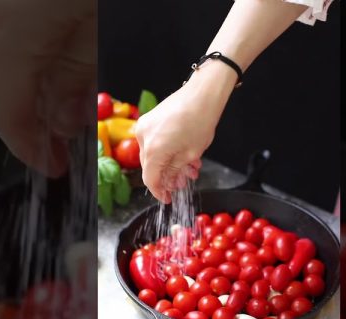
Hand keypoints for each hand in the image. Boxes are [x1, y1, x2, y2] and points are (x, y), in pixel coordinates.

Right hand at [0, 0, 95, 176]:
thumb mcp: (102, 23)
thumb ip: (79, 74)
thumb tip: (65, 122)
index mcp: (10, 26)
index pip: (3, 108)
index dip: (27, 146)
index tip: (54, 166)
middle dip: (29, 116)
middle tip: (64, 141)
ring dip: (25, 81)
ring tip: (66, 100)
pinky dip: (22, 46)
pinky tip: (54, 54)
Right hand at [136, 60, 235, 202]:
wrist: (202, 94)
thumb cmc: (200, 120)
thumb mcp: (190, 153)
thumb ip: (176, 170)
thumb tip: (170, 181)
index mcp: (153, 150)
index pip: (151, 179)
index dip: (160, 191)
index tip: (168, 198)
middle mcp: (143, 138)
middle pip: (151, 166)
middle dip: (168, 176)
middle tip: (183, 182)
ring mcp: (145, 127)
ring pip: (155, 153)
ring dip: (171, 163)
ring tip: (190, 168)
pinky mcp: (150, 119)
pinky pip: (156, 141)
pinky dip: (168, 150)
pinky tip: (184, 154)